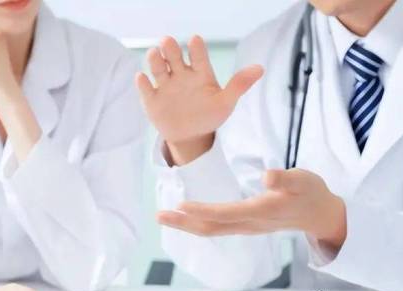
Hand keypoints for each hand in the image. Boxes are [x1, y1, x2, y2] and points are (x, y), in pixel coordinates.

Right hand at [135, 35, 262, 164]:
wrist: (191, 137)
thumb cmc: (210, 116)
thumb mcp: (226, 102)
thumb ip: (239, 84)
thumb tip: (260, 68)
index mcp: (199, 71)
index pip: (197, 54)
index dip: (196, 47)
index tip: (195, 41)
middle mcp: (181, 74)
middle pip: (173, 54)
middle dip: (170, 47)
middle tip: (168, 43)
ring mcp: (165, 85)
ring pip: (157, 66)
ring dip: (154, 59)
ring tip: (155, 54)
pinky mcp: (152, 98)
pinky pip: (145, 88)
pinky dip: (142, 82)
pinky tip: (143, 78)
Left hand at [158, 168, 346, 248]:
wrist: (319, 214)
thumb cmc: (310, 193)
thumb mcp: (303, 180)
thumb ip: (286, 178)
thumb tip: (267, 176)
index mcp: (260, 212)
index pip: (225, 213)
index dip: (203, 211)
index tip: (181, 205)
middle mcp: (249, 224)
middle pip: (211, 227)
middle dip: (184, 223)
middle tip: (159, 216)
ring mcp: (246, 227)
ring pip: (211, 229)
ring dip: (186, 224)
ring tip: (163, 216)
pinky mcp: (245, 225)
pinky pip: (216, 227)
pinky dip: (197, 222)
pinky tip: (184, 217)